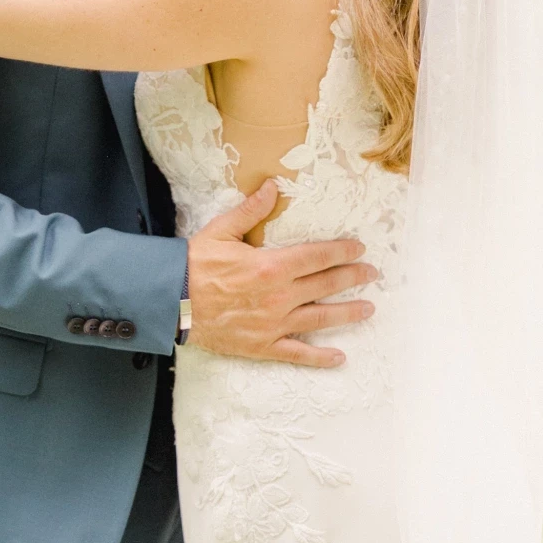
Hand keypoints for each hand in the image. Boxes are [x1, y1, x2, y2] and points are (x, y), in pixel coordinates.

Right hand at [186, 179, 376, 366]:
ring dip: (347, 313)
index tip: (359, 249)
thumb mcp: (222, 230)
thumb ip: (251, 209)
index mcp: (272, 266)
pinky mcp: (263, 346)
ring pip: (320, 319)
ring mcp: (273, 324)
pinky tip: (339, 357)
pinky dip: (320, 357)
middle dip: (352, 278)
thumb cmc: (195, 264)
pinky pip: (297, 354)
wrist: (171, 302)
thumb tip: (273, 186)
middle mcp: (279, 297)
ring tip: (368, 309)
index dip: (342, 251)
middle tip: (371, 274)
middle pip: (326, 285)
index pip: (318, 256)